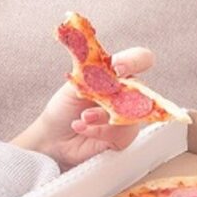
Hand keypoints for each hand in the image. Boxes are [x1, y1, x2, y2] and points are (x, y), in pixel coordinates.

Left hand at [12, 47, 154, 169]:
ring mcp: (127, 116)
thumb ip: (90, 73)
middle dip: (117, 95)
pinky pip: (122, 134)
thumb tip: (100, 63)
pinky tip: (81, 127)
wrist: (53, 137)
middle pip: (143, 89)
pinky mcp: (123, 137)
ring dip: (102, 115)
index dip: (134, 60)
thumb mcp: (73, 85)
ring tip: (83, 117)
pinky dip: (98, 131)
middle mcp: (125, 93)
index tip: (117, 66)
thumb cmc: (63, 108)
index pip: (140, 59)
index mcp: (116, 74)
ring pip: (131, 114)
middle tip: (97, 96)